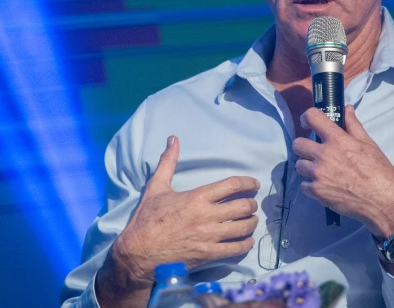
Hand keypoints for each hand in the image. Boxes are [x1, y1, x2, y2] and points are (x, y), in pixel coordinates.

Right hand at [96, 136, 259, 307]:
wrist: (138, 253)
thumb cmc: (147, 219)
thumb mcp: (156, 187)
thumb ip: (168, 162)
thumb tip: (173, 139)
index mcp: (197, 197)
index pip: (233, 185)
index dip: (249, 182)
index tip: (255, 184)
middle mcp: (207, 216)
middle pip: (243, 206)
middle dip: (252, 204)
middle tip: (252, 204)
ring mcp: (209, 237)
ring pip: (243, 227)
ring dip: (252, 222)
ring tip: (251, 220)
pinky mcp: (209, 254)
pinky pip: (236, 249)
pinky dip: (246, 243)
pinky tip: (247, 240)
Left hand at [292, 106, 393, 237]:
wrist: (383, 202)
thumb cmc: (380, 172)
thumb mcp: (369, 145)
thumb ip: (354, 126)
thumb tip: (347, 109)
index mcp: (338, 140)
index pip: (312, 117)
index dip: (307, 117)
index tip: (309, 122)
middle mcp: (324, 155)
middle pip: (298, 144)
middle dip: (306, 146)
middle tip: (316, 152)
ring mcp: (318, 174)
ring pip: (299, 165)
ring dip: (308, 166)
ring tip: (322, 171)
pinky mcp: (317, 192)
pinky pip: (304, 185)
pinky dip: (312, 185)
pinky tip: (325, 186)